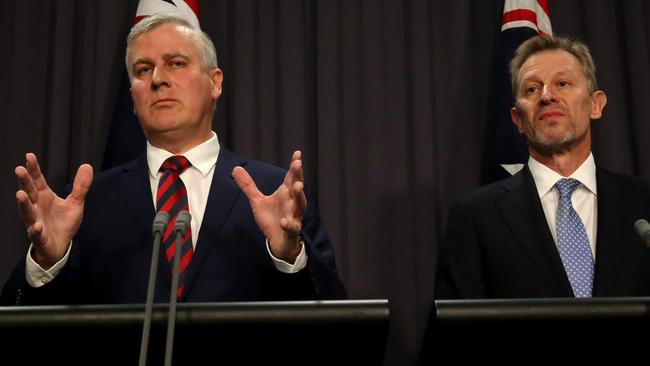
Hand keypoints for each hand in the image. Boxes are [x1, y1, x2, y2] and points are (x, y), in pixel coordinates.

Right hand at [15, 153, 92, 268]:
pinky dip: (35, 229)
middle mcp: (37, 207)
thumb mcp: (75, 203)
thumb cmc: (63, 222)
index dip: (33, 169)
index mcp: (44, 196)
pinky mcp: (39, 237)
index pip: (37, 180)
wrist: (61, 245)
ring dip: (23, 204)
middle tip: (19, 170)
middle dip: (24, 182)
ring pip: (27, 212)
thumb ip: (80, 186)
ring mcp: (35, 221)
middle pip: (29, 192)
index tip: (29, 156)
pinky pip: (36, 233)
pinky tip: (36, 226)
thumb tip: (87, 165)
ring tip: (20, 194)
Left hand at [232, 150, 306, 262]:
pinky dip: (288, 224)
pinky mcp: (291, 230)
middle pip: (297, 187)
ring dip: (299, 196)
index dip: (294, 166)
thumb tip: (236, 168)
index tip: (297, 153)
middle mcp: (292, 202)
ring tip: (298, 186)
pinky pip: (291, 226)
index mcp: (286, 193)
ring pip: (300, 205)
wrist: (279, 241)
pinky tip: (284, 221)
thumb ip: (248, 186)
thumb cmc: (272, 218)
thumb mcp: (257, 201)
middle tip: (297, 164)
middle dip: (298, 176)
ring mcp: (294, 216)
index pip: (291, 177)